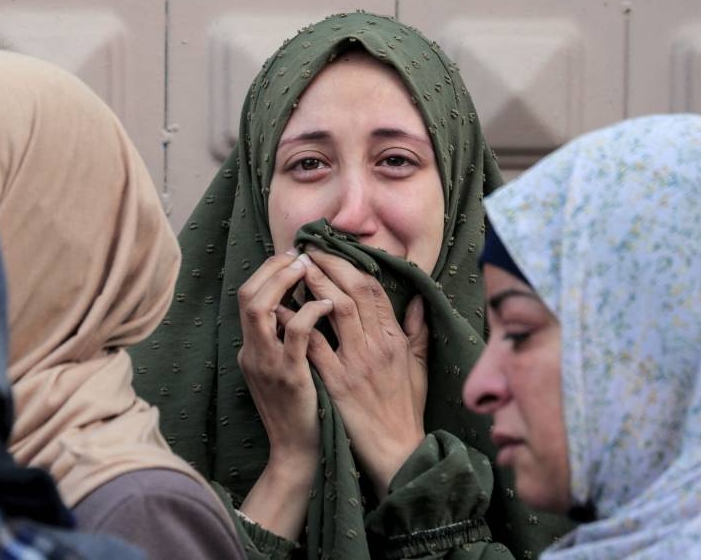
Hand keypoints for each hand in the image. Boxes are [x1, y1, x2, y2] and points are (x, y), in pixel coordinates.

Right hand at [236, 251, 331, 538]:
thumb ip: (285, 339)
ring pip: (259, 308)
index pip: (248, 297)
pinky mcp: (289, 376)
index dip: (268, 271)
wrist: (299, 453)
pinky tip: (328, 303)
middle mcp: (253, 353)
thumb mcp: (285, 370)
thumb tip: (299, 304)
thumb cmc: (302, 410)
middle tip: (300, 255)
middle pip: (246, 295)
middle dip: (272, 268)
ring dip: (283, 282)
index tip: (293, 256)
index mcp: (252, 349)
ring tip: (307, 269)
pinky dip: (309, 311)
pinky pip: (295, 334)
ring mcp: (267, 364)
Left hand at [280, 248, 428, 499]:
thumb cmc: (405, 409)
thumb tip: (419, 300)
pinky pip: (313, 345)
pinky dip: (296, 323)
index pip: (373, 290)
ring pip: (334, 310)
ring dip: (313, 285)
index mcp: (395, 339)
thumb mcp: (418, 367)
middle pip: (353, 291)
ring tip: (297, 268)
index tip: (332, 251)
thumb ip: (417, 331)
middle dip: (329, 266)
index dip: (351, 265)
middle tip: (308, 250)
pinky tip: (282, 309)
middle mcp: (377, 346)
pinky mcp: (336, 382)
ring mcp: (356, 363)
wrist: (395, 450)